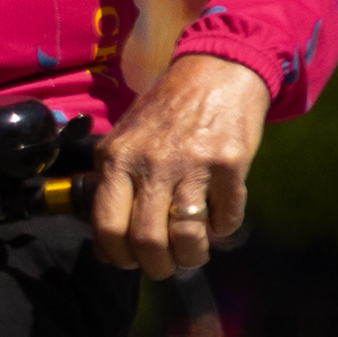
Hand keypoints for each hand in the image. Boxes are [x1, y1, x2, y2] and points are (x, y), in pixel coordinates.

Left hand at [94, 53, 269, 277]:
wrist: (216, 70)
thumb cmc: (166, 110)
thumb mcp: (124, 139)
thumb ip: (113, 184)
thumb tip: (107, 244)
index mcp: (117, 159)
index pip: (107, 226)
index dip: (117, 255)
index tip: (128, 261)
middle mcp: (151, 163)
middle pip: (146, 239)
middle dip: (156, 266)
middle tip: (164, 267)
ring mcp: (192, 164)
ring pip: (186, 236)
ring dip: (191, 256)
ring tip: (192, 254)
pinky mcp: (230, 163)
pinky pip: (226, 216)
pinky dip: (223, 228)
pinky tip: (219, 221)